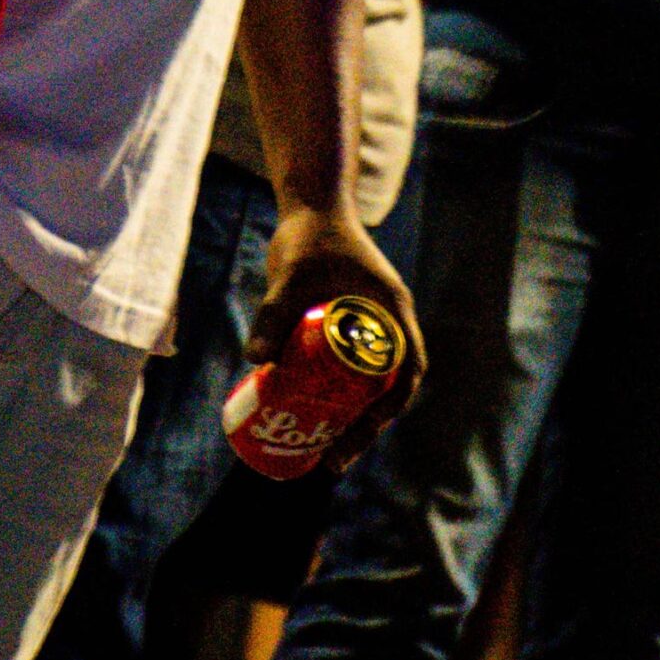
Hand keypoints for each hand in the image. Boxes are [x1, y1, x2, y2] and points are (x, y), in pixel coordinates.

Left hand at [247, 202, 425, 469]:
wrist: (311, 202)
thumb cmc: (308, 236)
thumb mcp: (290, 276)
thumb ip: (274, 314)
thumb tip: (255, 363)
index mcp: (393, 311)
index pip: (404, 373)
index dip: (386, 411)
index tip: (358, 434)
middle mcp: (390, 321)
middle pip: (388, 387)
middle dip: (365, 427)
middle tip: (333, 458)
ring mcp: (372, 322)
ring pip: (371, 380)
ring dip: (354, 415)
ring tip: (324, 451)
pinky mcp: (352, 322)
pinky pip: (355, 367)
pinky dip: (341, 393)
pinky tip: (314, 413)